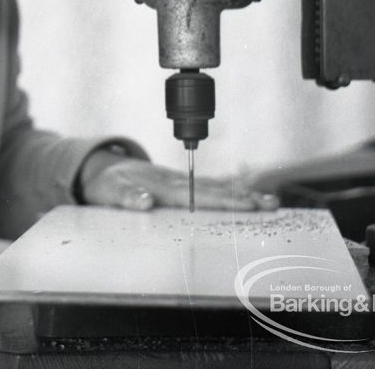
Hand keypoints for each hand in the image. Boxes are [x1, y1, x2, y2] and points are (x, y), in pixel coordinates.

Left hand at [78, 150, 278, 211]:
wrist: (104, 169)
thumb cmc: (107, 184)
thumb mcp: (109, 192)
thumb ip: (127, 197)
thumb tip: (146, 203)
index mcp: (163, 187)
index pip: (198, 196)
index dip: (223, 201)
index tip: (247, 205)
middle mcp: (176, 183)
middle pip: (215, 191)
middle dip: (244, 198)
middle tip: (271, 204)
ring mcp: (181, 182)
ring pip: (217, 188)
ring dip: (243, 195)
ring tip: (270, 201)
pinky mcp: (181, 185)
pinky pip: (210, 187)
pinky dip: (230, 191)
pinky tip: (248, 195)